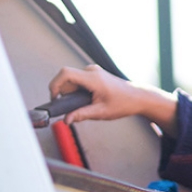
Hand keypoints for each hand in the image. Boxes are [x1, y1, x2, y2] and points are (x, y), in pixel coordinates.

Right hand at [48, 64, 178, 133]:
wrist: (137, 97)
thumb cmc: (123, 102)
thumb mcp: (101, 112)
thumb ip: (81, 115)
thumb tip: (67, 120)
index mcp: (92, 78)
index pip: (65, 74)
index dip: (55, 85)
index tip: (54, 97)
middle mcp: (91, 71)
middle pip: (67, 79)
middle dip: (65, 94)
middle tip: (73, 107)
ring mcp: (93, 71)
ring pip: (72, 80)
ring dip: (72, 93)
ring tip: (84, 105)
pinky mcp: (94, 74)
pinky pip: (78, 80)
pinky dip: (78, 90)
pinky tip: (86, 100)